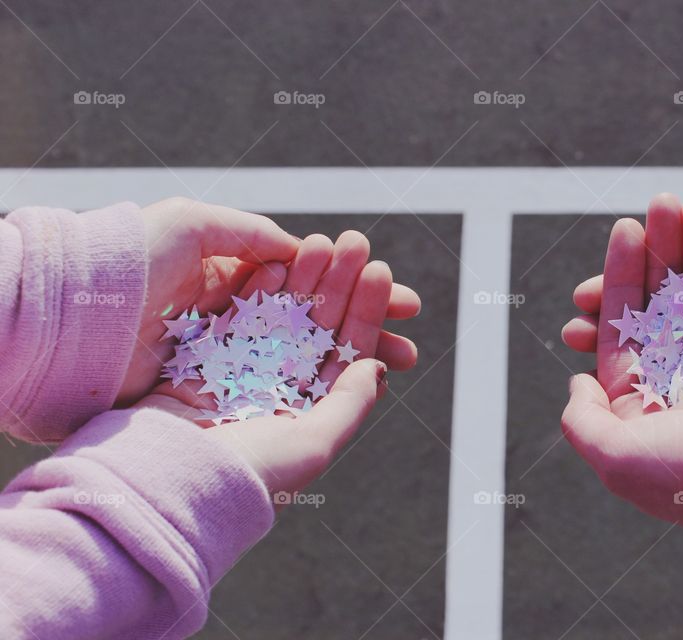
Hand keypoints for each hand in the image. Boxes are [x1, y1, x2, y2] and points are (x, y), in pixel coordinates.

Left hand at [119, 199, 420, 404]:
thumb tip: (304, 251)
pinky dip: (315, 388)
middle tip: (411, 344)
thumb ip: (253, 235)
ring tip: (398, 365)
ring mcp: (226, 355)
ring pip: (303, 358)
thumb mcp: (194, 223)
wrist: (71, 320)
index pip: (311, 282)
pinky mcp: (211, 390)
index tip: (399, 299)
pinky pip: (276, 387)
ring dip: (353, 361)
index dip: (356, 291)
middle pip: (317, 324)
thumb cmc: (130, 260)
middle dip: (366, 331)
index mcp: (231, 272)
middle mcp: (235, 316)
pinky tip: (350, 389)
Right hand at [142, 225, 418, 494]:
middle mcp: (279, 393)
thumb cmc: (248, 472)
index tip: (379, 270)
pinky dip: (257, 290)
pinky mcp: (202, 364)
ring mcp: (240, 376)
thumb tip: (375, 367)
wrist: (163, 484)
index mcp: (309, 413)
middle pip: (317, 328)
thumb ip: (349, 404)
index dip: (366, 311)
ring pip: (281, 317)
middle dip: (338, 285)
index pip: (346, 352)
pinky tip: (277, 259)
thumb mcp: (312, 443)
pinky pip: (236, 319)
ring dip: (302, 279)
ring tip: (321, 240)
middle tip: (356, 241)